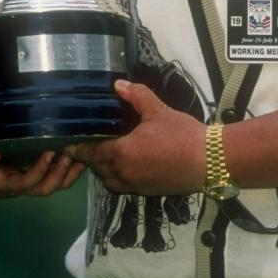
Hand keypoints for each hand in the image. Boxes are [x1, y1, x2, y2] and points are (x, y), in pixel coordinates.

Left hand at [0, 150, 84, 200]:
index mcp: (29, 181)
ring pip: (24, 184)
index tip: (86, 160)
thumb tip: (57, 136)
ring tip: (47, 152)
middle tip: (70, 155)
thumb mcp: (17, 162)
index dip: (72, 176)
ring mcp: (0, 184)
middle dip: (59, 174)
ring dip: (38, 170)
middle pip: (44, 188)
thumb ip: (35, 154)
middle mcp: (18, 186)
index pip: (57, 184)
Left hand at [66, 79, 204, 195]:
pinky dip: (120, 178)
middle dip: (91, 159)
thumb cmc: (182, 134)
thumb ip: (136, 96)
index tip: (67, 146)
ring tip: (107, 156)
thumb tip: (118, 84)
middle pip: (98, 169)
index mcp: (122, 152)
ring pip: (110, 181)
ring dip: (105, 171)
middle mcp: (125, 172)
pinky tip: (127, 166)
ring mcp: (137, 185)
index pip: (91, 153)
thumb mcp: (158, 110)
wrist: (210, 161)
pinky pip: (125, 187)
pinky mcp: (149, 192)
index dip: (77, 150)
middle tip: (89, 146)